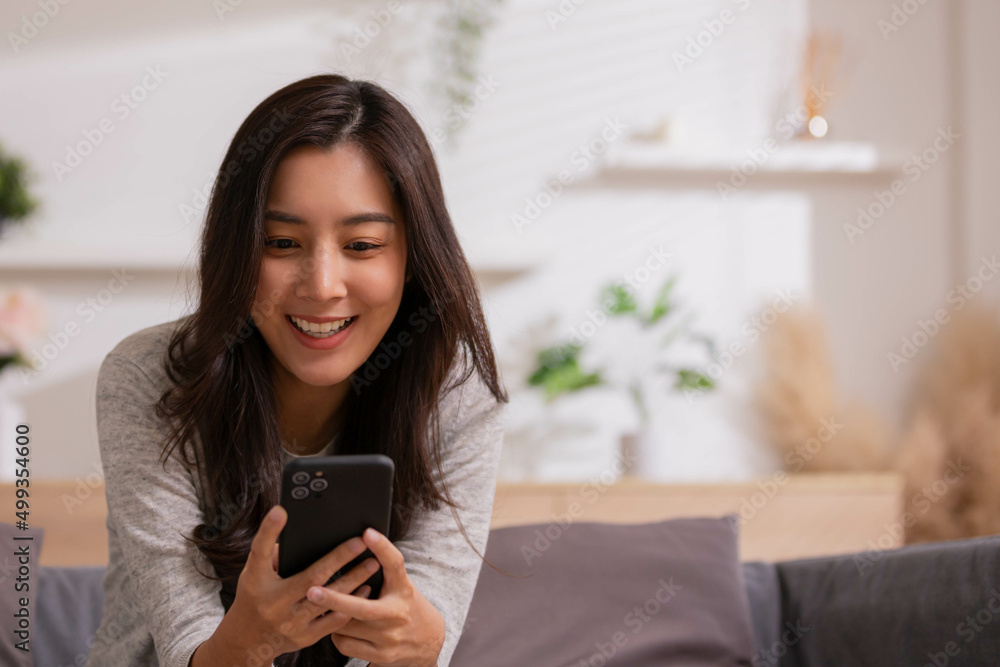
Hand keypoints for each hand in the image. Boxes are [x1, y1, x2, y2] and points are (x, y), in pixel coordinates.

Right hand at [213, 506, 380, 662]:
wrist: (248, 640)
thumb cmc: (255, 596)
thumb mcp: (254, 573)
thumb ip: (271, 552)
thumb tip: (297, 530)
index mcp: (256, 583)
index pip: (261, 553)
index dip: (269, 531)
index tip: (281, 510)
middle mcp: (273, 604)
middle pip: (311, 578)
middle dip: (339, 558)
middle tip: (361, 542)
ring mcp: (290, 623)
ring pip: (328, 600)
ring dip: (353, 580)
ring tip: (372, 564)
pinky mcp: (304, 638)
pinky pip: (333, 621)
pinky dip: (351, 604)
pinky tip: (364, 589)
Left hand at [304, 527, 445, 666]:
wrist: (428, 640)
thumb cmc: (405, 604)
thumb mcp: (400, 584)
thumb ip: (383, 568)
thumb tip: (361, 539)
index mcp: (403, 589)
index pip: (395, 564)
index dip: (382, 547)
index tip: (367, 533)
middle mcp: (397, 613)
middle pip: (362, 608)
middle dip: (335, 600)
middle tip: (312, 591)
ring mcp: (389, 638)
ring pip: (347, 627)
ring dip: (333, 617)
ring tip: (330, 608)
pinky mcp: (381, 655)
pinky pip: (345, 645)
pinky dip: (337, 635)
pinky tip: (340, 627)